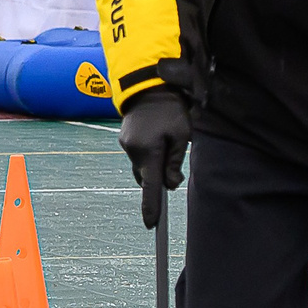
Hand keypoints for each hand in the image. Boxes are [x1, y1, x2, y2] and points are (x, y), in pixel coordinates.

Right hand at [119, 90, 190, 227]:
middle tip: (175, 167)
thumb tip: (171, 184)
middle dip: (159, 177)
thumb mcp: (181, 134)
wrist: (148, 83)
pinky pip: (138, 154)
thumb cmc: (170, 108)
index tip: (151, 224)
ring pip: (142, 166)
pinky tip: (157, 138)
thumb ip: (175, 162)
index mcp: (148, 152)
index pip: (150, 187)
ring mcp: (126, 144)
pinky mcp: (125, 138)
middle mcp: (133, 151)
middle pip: (147, 177)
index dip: (152, 207)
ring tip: (167, 143)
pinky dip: (148, 154)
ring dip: (153, 163)